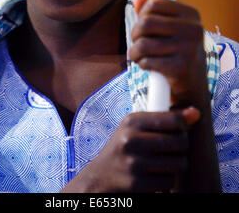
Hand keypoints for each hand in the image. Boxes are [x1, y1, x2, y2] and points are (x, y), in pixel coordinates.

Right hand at [61, 108, 199, 192]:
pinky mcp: (137, 184)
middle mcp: (131, 139)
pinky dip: (166, 181)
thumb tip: (197, 113)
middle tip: (170, 150)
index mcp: (133, 121)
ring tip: (162, 163)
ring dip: (175, 166)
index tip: (177, 131)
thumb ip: (167, 120)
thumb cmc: (125, 148)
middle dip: (180, 148)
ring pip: (178, 163)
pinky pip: (169, 182)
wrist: (100, 177)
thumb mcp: (137, 128)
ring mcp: (134, 163)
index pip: (174, 119)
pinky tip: (154, 177)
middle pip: (180, 142)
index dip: (182, 127)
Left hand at [129, 0, 208, 108]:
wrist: (192, 87)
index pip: (155, 4)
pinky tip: (147, 66)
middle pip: (146, 22)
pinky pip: (147, 61)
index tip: (143, 27)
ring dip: (134, 52)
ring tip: (137, 56)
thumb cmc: (176, 53)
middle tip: (137, 43)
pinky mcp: (181, 68)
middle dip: (135, 34)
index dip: (142, 15)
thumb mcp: (168, 30)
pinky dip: (142, 65)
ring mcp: (189, 49)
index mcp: (192, 15)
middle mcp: (194, 29)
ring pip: (143, 44)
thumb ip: (152, 13)